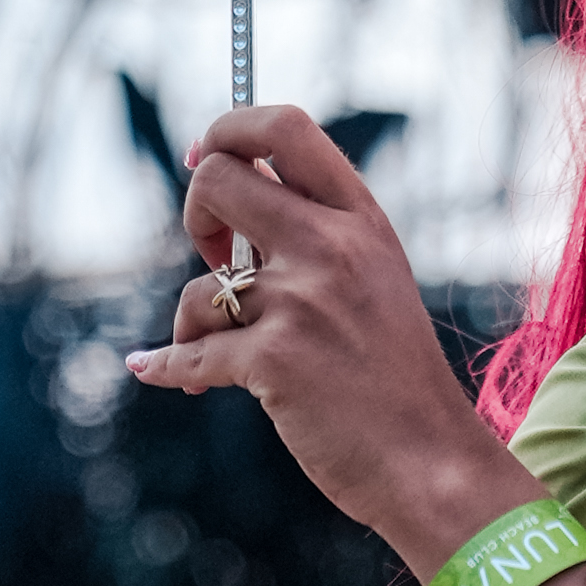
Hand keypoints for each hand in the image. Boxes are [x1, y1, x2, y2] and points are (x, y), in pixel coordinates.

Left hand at [124, 103, 505, 567]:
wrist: (429, 458)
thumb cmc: (393, 373)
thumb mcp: (373, 277)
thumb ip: (317, 233)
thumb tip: (228, 196)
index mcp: (361, 218)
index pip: (285, 127)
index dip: (230, 128)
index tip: (206, 155)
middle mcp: (332, 245)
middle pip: (221, 177)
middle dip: (196, 210)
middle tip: (213, 252)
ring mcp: (302, 301)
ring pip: (200, 286)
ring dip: (192, 322)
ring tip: (213, 354)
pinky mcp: (274, 360)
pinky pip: (189, 352)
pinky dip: (167, 365)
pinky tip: (157, 369)